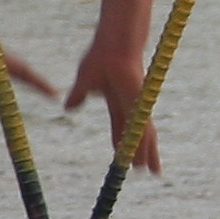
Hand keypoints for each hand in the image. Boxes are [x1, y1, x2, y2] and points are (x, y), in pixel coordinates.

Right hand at [64, 0, 163, 174]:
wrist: (113, 47)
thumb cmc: (101, 57)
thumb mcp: (84, 82)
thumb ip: (78, 96)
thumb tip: (68, 108)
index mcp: (117, 101)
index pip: (120, 127)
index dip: (121, 142)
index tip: (121, 156)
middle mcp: (130, 106)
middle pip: (135, 135)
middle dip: (139, 152)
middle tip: (145, 169)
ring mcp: (136, 107)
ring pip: (142, 136)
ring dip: (146, 155)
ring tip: (151, 172)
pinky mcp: (139, 106)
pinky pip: (142, 132)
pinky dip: (143, 147)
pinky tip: (146, 160)